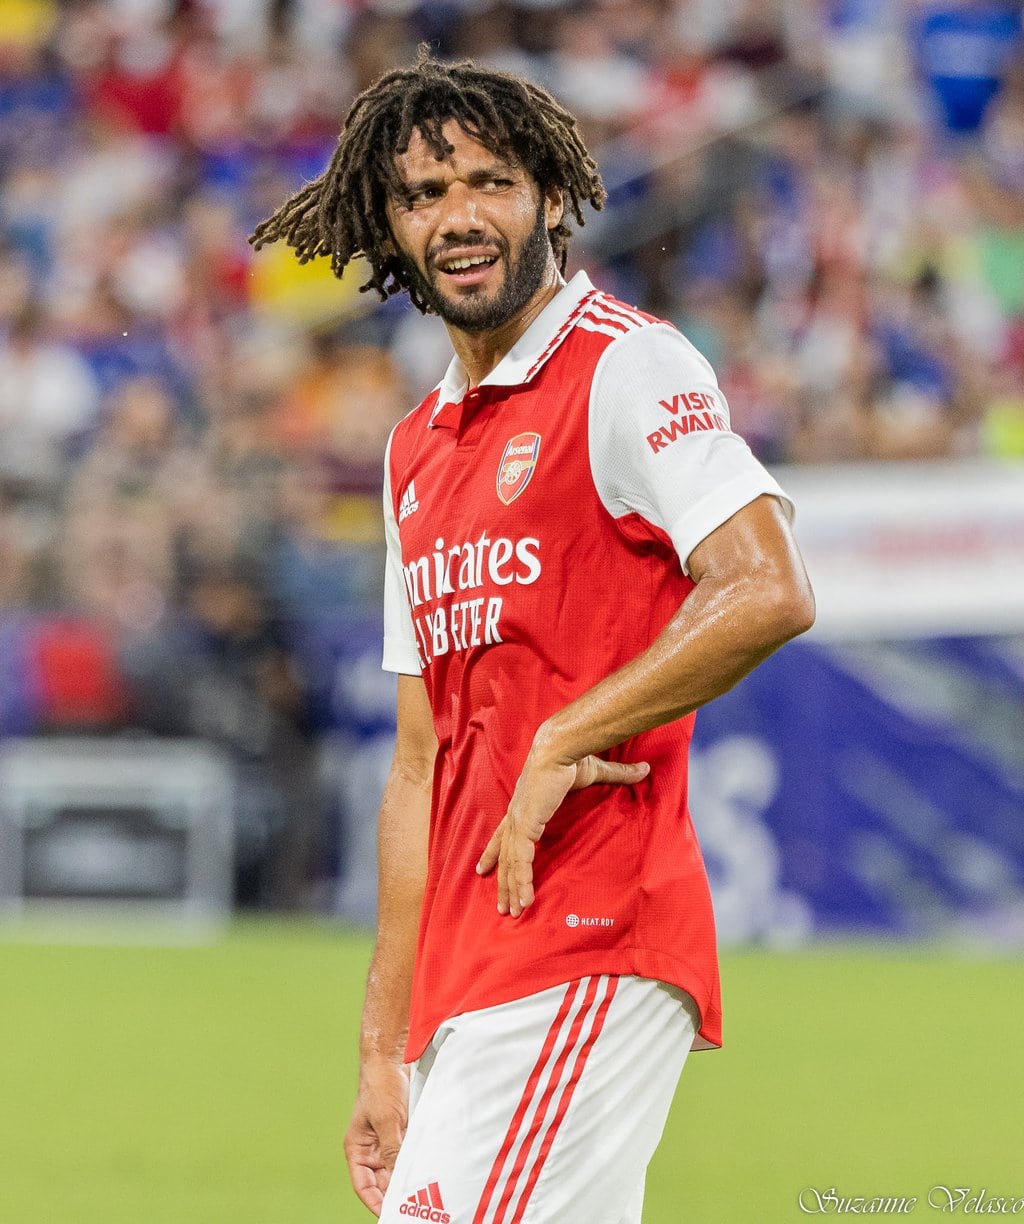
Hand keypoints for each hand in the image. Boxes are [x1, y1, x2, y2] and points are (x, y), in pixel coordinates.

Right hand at [343, 1056, 409, 1215]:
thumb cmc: (380, 1085)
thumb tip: (400, 1177)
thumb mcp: (387, 1120)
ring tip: (423, 1192)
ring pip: (396, 1169)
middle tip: (414, 1207)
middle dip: (395, 1192)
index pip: (364, 1185)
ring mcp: (387, 1140)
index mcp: (357, 1148)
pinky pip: (408, 1153)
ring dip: (408, 1177)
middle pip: (382, 1181)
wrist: (392, 1058)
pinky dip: (416, 1161)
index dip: (375, 1202)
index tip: (391, 1214)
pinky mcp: (401, 1131)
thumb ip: (392, 1150)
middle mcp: (371, 1148)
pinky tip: (427, 1170)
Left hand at [476, 749, 649, 917]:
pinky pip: (521, 861)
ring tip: (510, 912)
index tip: (483, 867)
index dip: (494, 850)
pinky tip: (523, 900)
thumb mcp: (596, 771)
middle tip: (501, 904)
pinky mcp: (525, 826)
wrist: (561, 747)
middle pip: (504, 853)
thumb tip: (645, 770)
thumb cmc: (573, 756)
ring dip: (510, 888)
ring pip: (510, 863)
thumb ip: (618, 775)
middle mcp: (516, 814)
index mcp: (526, 803)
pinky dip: (521, 881)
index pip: (504, 833)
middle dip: (502, 880)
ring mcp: (518, 821)